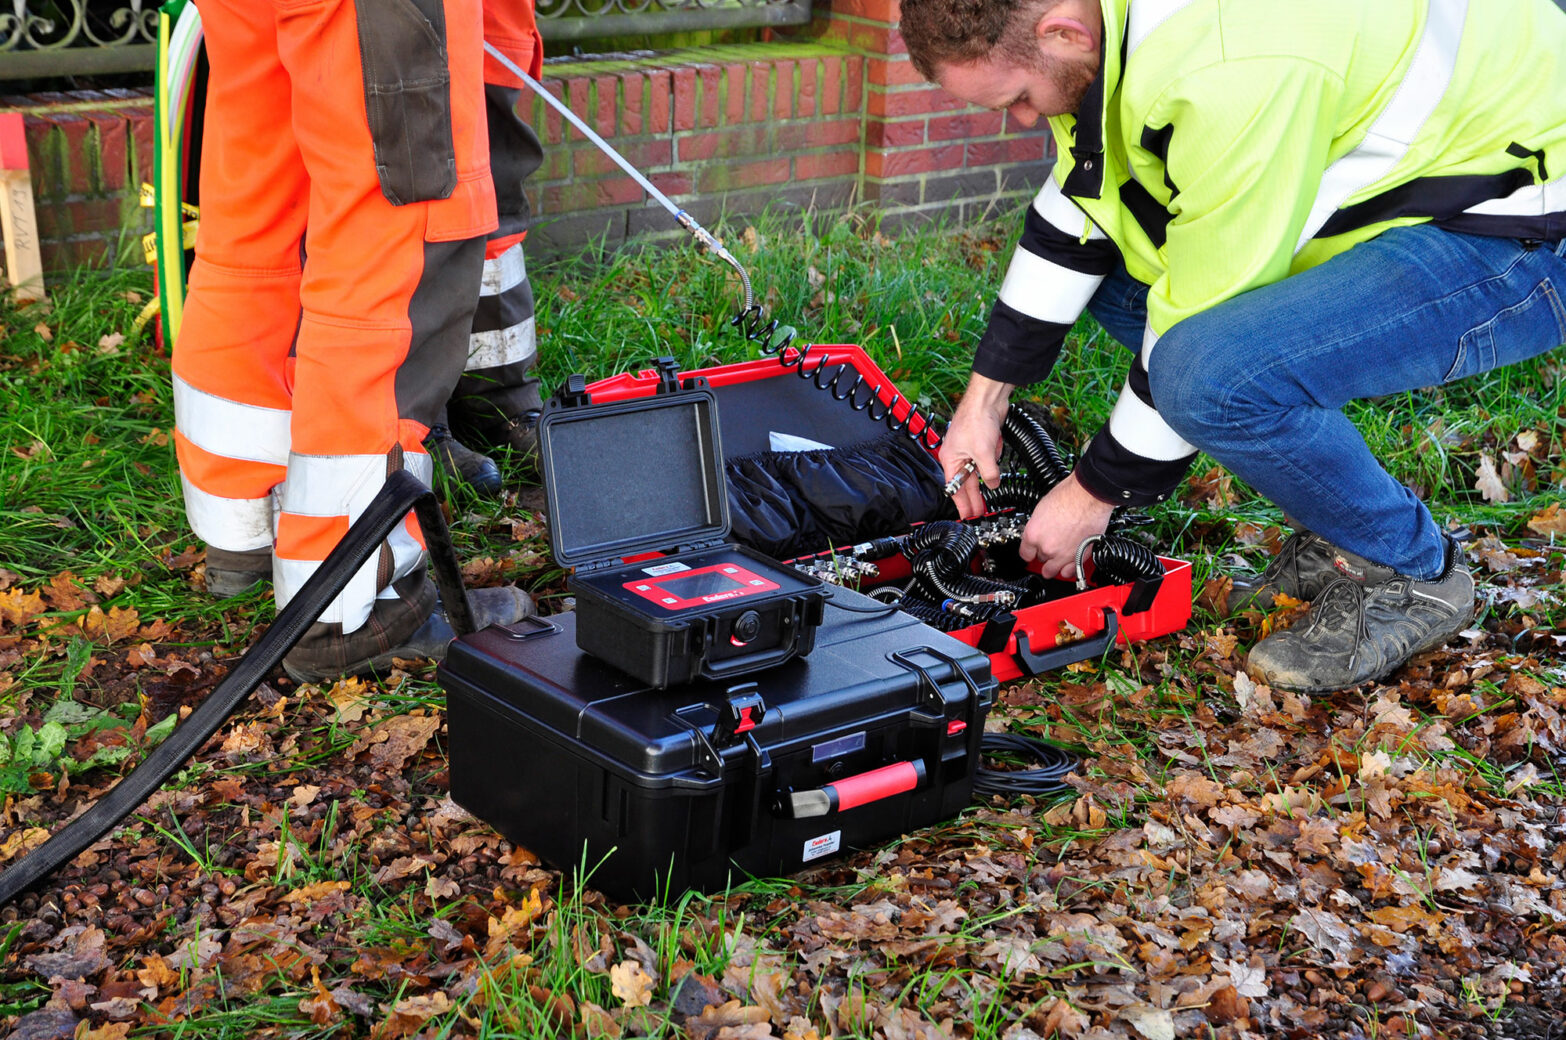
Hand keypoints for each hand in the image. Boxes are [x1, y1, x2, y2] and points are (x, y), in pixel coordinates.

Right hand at [939, 374, 1012, 519]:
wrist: (987, 399)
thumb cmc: (975, 419)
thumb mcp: (984, 453)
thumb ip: (988, 473)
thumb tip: (992, 484)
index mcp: (950, 459)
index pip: (954, 488)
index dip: (961, 503)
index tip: (967, 515)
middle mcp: (957, 455)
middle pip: (966, 482)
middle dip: (974, 497)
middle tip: (979, 512)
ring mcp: (969, 449)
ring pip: (978, 470)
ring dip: (986, 477)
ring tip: (988, 496)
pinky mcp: (981, 442)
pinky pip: (987, 458)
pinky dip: (993, 458)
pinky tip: (995, 455)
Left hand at [1020, 471, 1116, 579]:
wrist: (1089, 495)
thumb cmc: (1069, 496)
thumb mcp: (1042, 508)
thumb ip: (1039, 525)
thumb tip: (1040, 530)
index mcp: (1033, 534)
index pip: (1025, 553)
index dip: (1029, 551)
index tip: (1032, 552)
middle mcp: (1047, 547)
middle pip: (1040, 560)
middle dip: (1044, 554)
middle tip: (1049, 548)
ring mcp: (1064, 554)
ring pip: (1052, 571)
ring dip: (1054, 566)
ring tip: (1057, 560)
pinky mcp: (1080, 556)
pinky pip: (1070, 572)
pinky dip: (1069, 570)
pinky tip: (1068, 565)